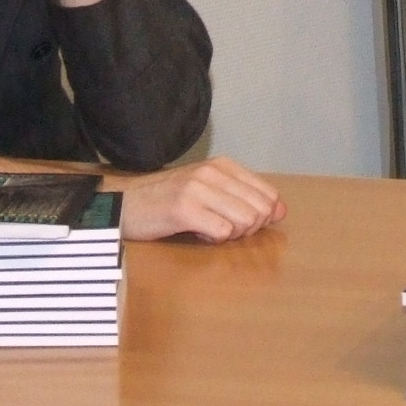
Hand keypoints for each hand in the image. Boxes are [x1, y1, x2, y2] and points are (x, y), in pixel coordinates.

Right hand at [119, 156, 286, 242]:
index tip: (241, 222)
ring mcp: (198, 189)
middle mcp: (212, 172)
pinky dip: (214, 240)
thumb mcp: (209, 189)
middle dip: (248, 228)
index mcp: (223, 165)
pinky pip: (222, 232)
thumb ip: (244, 197)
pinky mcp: (184, 209)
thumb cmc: (168, 200)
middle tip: (223, 228)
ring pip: (244, 221)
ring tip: (209, 229)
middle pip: (260, 210)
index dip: (263, 216)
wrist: (125, 204)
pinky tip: (198, 233)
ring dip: (231, 234)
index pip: (268, 194)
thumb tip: (281, 211)